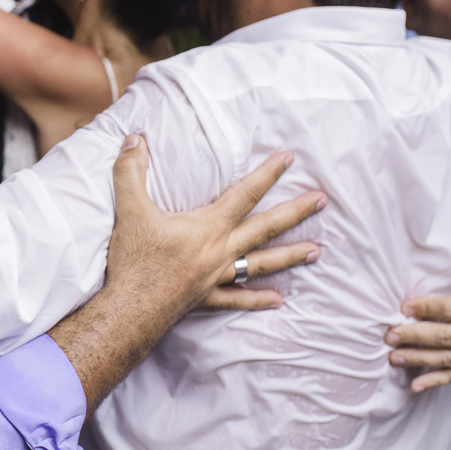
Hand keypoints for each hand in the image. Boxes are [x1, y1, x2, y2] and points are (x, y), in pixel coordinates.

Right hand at [106, 134, 324, 319]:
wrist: (128, 310)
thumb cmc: (133, 261)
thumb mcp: (129, 210)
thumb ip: (130, 171)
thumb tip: (133, 138)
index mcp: (207, 227)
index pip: (245, 194)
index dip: (268, 174)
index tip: (289, 158)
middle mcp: (220, 251)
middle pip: (266, 228)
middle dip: (296, 212)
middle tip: (322, 201)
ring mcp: (216, 277)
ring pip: (261, 264)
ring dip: (290, 257)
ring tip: (316, 252)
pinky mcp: (206, 299)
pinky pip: (238, 299)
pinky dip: (258, 299)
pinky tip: (277, 300)